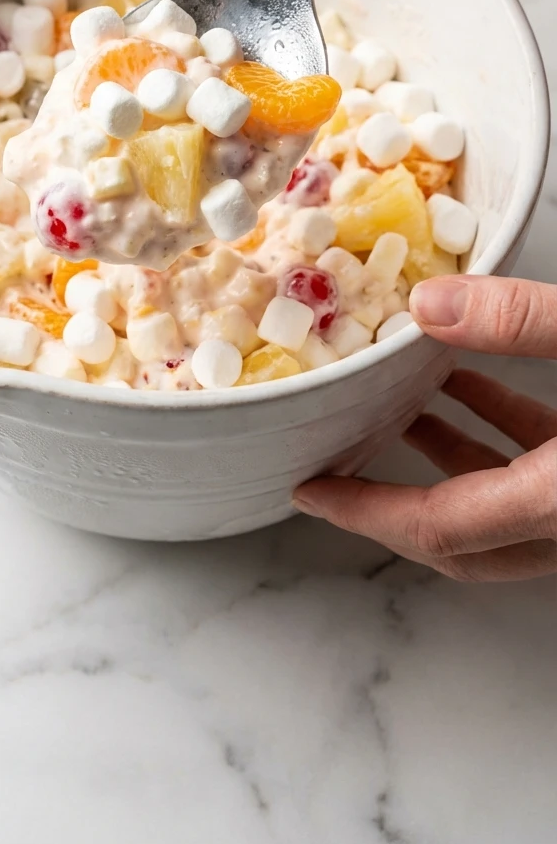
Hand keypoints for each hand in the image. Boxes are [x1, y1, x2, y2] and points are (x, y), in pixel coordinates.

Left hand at [293, 276, 556, 580]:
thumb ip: (520, 321)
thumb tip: (430, 304)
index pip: (437, 525)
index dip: (363, 510)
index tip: (309, 492)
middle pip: (461, 539)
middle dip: (391, 502)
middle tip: (337, 466)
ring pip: (500, 505)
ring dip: (447, 455)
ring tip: (398, 405)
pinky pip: (537, 473)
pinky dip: (499, 432)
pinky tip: (473, 382)